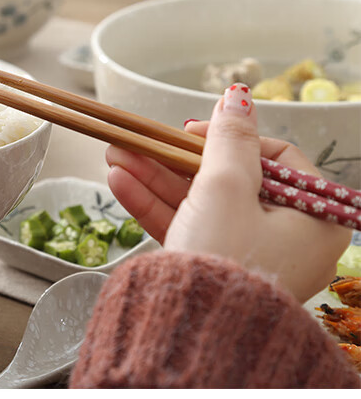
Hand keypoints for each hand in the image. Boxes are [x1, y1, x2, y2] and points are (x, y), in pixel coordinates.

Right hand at [105, 83, 350, 301]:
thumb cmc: (226, 257)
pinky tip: (120, 182)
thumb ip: (229, 139)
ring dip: (154, 177)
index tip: (190, 131)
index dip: (228, 139)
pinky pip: (186, 226)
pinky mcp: (212, 266)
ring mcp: (243, 253)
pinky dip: (154, 205)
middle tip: (140, 139)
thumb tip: (239, 97)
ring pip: (197, 202)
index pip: (274, 159)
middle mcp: (284, 236)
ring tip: (115, 154)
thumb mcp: (227, 186)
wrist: (194, 331)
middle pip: (225, 180)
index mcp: (312, 217)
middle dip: (173, 158)